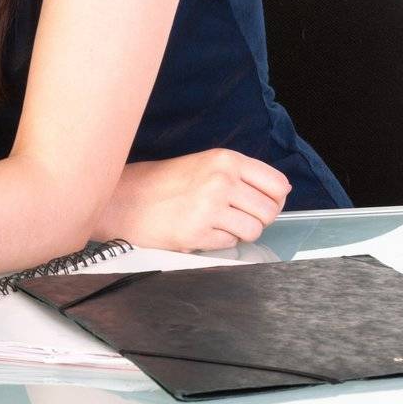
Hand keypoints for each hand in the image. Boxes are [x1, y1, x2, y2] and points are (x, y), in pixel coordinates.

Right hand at [93, 148, 289, 251]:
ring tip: (216, 224)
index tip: (264, 205)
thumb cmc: (161, 183)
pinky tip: (199, 230)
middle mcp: (221, 179)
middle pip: (270, 211)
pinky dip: (218, 242)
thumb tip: (278, 193)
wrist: (123, 198)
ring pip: (253, 230)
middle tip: (236, 218)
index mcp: (225, 159)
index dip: (275, 200)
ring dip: (239, 232)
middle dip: (258, 220)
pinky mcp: (198, 232)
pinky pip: (229, 244)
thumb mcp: (203, 164)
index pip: (278, 184)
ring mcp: (210, 206)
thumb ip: (238, 175)